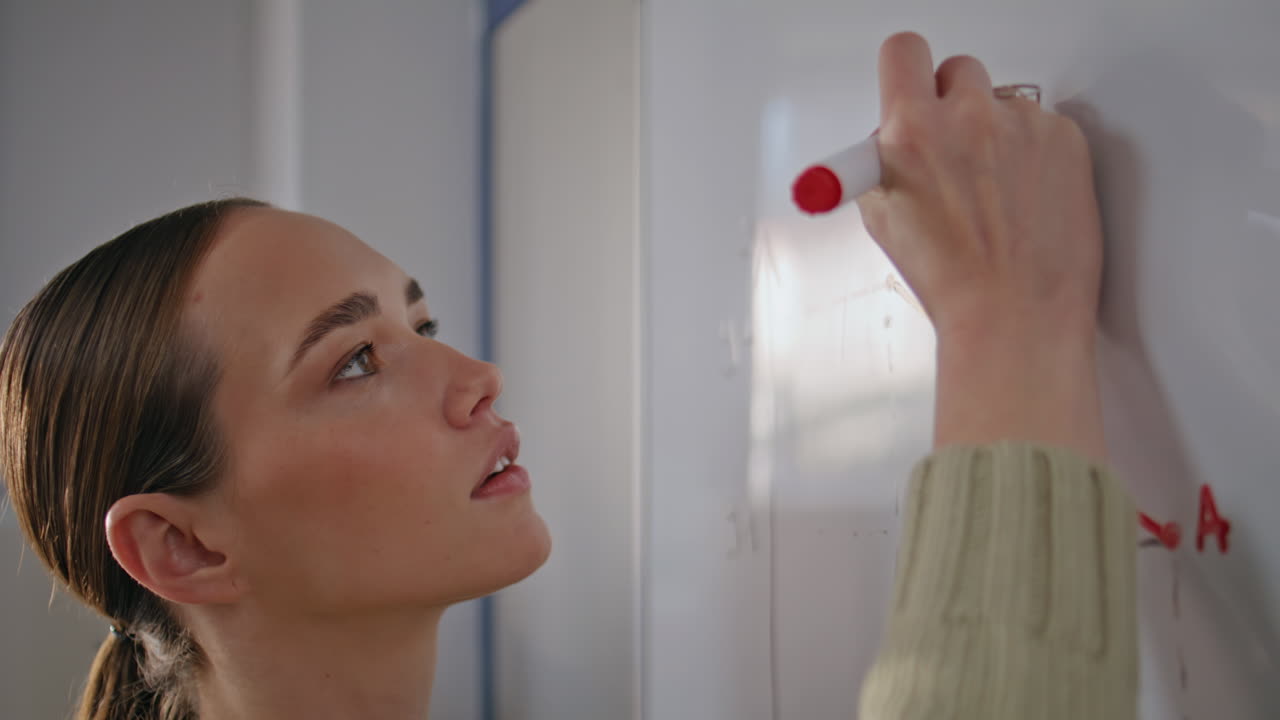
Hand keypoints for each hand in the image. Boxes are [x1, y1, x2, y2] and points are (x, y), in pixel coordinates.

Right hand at [856, 33, 1107, 460]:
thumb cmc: (952, 280)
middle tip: (950, 146)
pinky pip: (1041, 125)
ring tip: (991, 189)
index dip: (904, 69)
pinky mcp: (1065, 138)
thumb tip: (888, 140)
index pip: (902, 51)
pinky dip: (1033, 153)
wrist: (1014, 314)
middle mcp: (968, 117)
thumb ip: (882, 161)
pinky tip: (1022, 197)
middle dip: (950, 102)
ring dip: (994, 131)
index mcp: (913, 132)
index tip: (909, 83)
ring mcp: (1022, 125)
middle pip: (957, 69)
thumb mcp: (883, 217)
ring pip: (1002, 101)